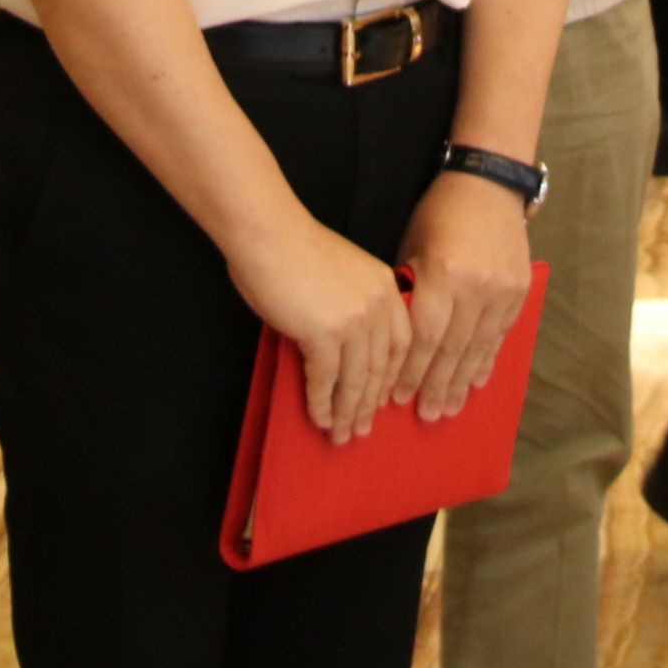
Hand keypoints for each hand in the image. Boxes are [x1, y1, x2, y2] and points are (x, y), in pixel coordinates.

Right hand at [230, 216, 413, 442]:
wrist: (268, 232)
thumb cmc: (293, 248)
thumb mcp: (342, 272)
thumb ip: (352, 304)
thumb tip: (342, 347)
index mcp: (385, 287)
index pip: (400, 344)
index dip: (390, 378)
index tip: (381, 400)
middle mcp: (378, 304)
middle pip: (381, 367)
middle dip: (369, 403)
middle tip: (361, 429)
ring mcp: (354, 319)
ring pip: (356, 379)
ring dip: (347, 411)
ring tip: (340, 434)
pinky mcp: (325, 332)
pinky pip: (326, 378)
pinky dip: (322, 402)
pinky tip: (318, 417)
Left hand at [394, 171, 535, 420]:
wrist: (489, 182)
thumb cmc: (439, 212)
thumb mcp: (412, 245)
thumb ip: (409, 291)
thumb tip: (397, 339)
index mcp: (442, 275)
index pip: (424, 337)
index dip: (410, 371)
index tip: (397, 397)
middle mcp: (475, 287)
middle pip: (452, 349)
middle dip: (436, 385)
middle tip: (426, 416)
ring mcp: (502, 290)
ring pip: (479, 347)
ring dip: (462, 382)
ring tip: (449, 409)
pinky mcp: (519, 290)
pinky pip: (501, 333)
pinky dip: (487, 358)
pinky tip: (477, 381)